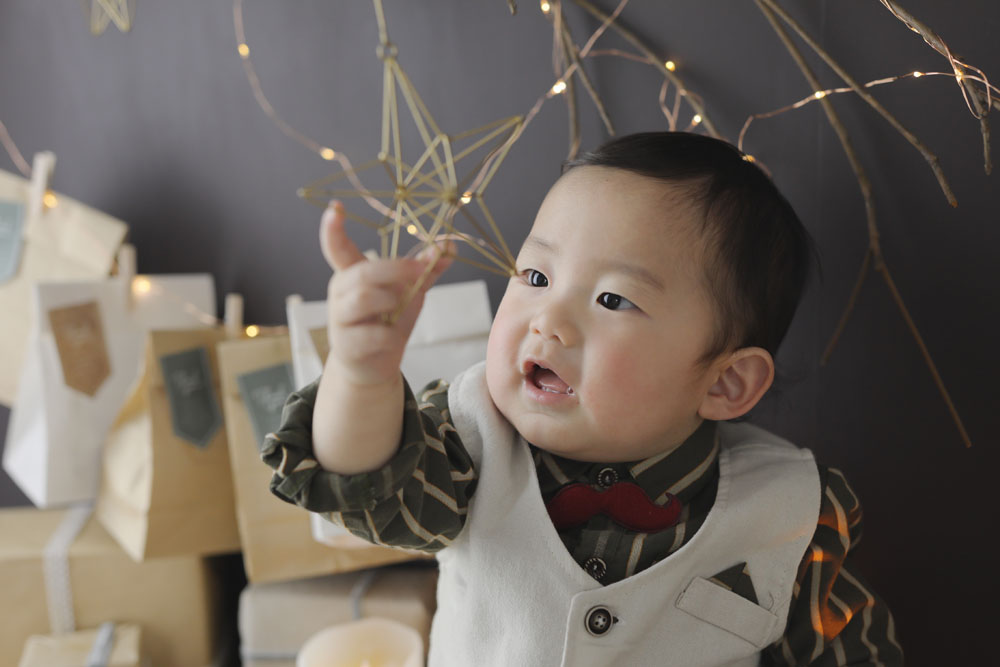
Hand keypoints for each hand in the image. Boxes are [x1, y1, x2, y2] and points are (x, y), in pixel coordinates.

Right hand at [320, 201, 452, 386]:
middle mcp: (341, 293)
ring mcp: (339, 319)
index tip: (335, 209)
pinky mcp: (346, 345)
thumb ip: (425, 270)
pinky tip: (389, 338)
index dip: (333, 229)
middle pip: (364, 273)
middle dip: (396, 270)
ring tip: (395, 310)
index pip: (337, 248)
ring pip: (364, 299)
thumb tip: (450, 246)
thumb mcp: (408, 292)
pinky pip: (372, 334)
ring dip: (390, 302)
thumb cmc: (386, 322)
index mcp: (353, 274)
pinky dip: (389, 335)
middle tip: (421, 271)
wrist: (373, 366)